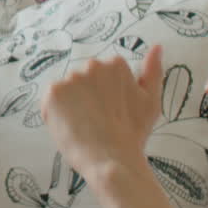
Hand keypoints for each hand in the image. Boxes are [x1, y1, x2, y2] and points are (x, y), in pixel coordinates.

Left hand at [41, 46, 163, 179]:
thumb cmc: (133, 134)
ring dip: (71, 106)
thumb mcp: (151, 101)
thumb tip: (157, 46)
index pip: (101, 77)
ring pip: (66, 92)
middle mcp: (92, 65)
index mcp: (116, 64)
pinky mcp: (54, 92)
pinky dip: (55, 115)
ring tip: (85, 126)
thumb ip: (153, 71)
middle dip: (87, 98)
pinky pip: (50, 102)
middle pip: (82, 81)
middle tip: (98, 122)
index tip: (111, 114)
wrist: (112, 160)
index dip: (104, 99)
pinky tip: (71, 127)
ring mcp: (72, 77)